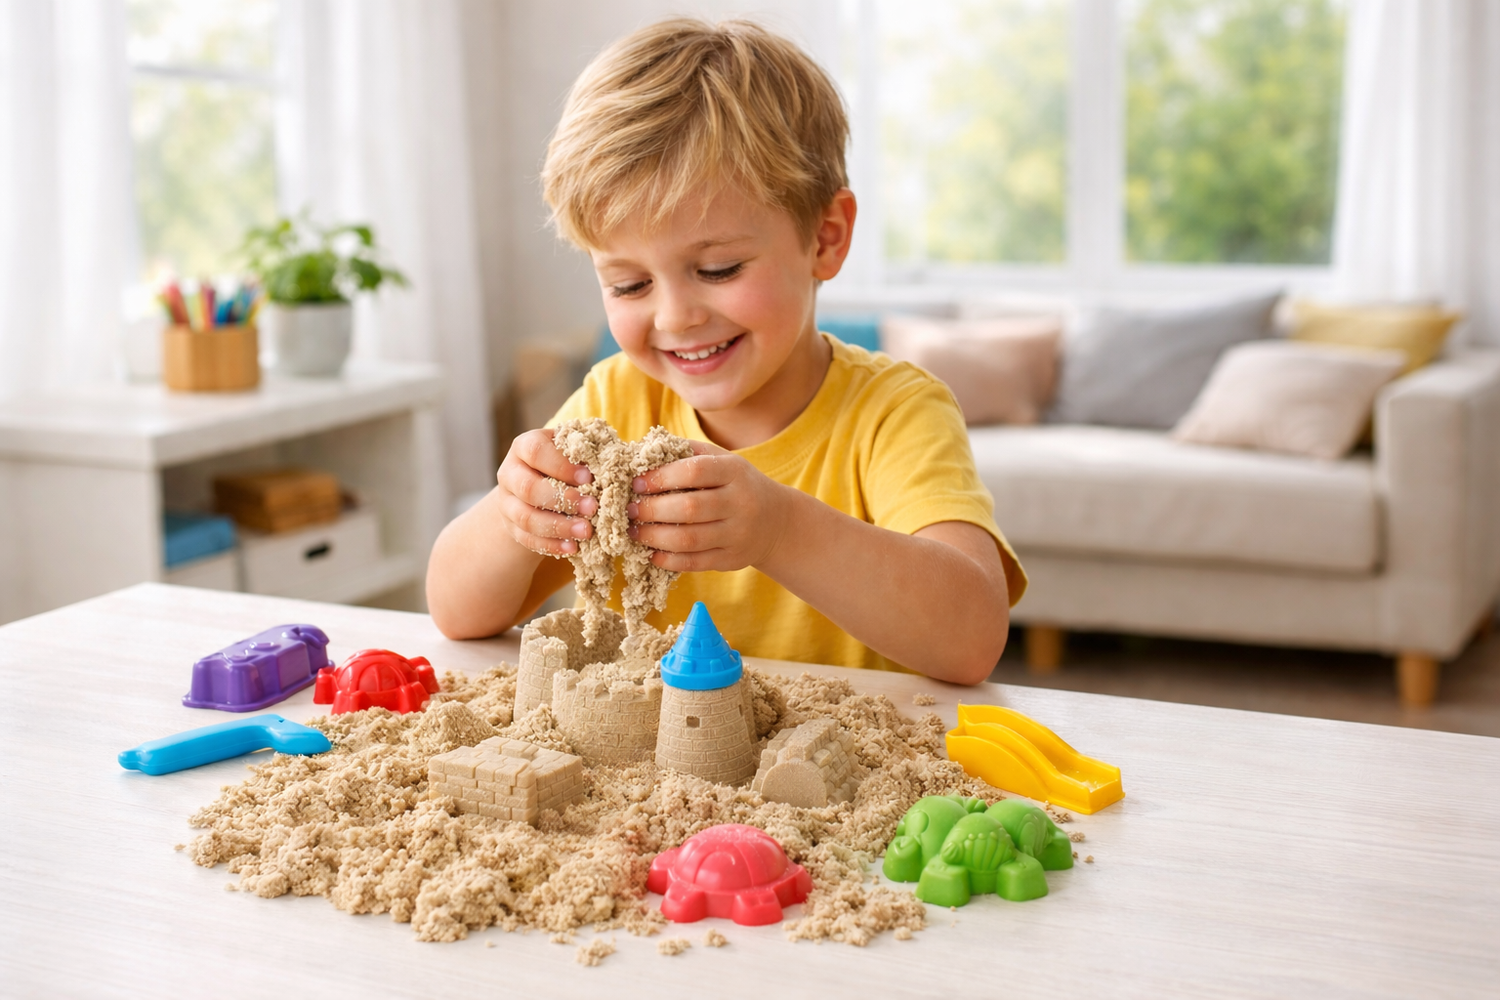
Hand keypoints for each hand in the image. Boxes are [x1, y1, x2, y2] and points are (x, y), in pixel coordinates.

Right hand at [494, 428, 597, 556]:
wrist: (539, 487)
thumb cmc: (566, 465)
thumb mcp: (574, 453)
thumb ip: (588, 456)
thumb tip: (615, 465)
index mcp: (525, 447)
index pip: (535, 451)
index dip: (561, 465)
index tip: (589, 477)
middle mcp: (510, 473)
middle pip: (528, 488)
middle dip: (563, 500)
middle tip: (593, 507)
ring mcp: (507, 502)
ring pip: (527, 518)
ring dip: (559, 527)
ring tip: (587, 532)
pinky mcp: (511, 527)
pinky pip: (527, 539)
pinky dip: (552, 545)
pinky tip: (573, 548)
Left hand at [627, 441, 792, 571]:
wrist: (776, 521)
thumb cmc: (736, 485)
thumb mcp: (722, 460)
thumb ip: (687, 453)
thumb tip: (641, 452)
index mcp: (735, 472)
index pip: (694, 471)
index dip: (661, 477)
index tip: (637, 483)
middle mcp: (740, 503)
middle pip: (689, 508)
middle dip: (652, 509)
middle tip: (630, 509)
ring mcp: (737, 534)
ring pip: (689, 539)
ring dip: (654, 537)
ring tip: (635, 532)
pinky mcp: (731, 559)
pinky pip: (694, 563)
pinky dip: (668, 559)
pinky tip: (652, 553)